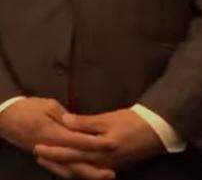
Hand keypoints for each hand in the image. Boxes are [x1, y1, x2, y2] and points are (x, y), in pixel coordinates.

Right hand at [0, 98, 114, 178]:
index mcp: (51, 133)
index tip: (113, 144)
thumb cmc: (29, 109)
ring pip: (67, 170)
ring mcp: (47, 156)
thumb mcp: (48, 106)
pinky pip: (61, 170)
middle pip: (73, 162)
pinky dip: (75, 174)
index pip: (77, 140)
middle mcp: (50, 148)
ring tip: (105, 176)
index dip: (95, 144)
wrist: (8, 118)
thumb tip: (79, 122)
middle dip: (93, 170)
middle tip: (111, 174)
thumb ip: (65, 116)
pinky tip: (89, 174)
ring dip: (86, 175)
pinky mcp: (46, 159)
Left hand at [33, 109, 163, 175]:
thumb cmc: (133, 122)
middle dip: (54, 160)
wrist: (157, 131)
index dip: (53, 150)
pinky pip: (89, 171)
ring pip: (79, 171)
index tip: (38, 146)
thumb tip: (64, 120)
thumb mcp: (109, 119)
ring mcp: (107, 166)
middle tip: (38, 155)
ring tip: (48, 161)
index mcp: (99, 150)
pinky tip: (70, 165)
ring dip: (62, 166)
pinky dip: (76, 169)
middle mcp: (101, 163)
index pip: (70, 152)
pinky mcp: (112, 166)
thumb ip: (85, 122)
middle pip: (72, 165)